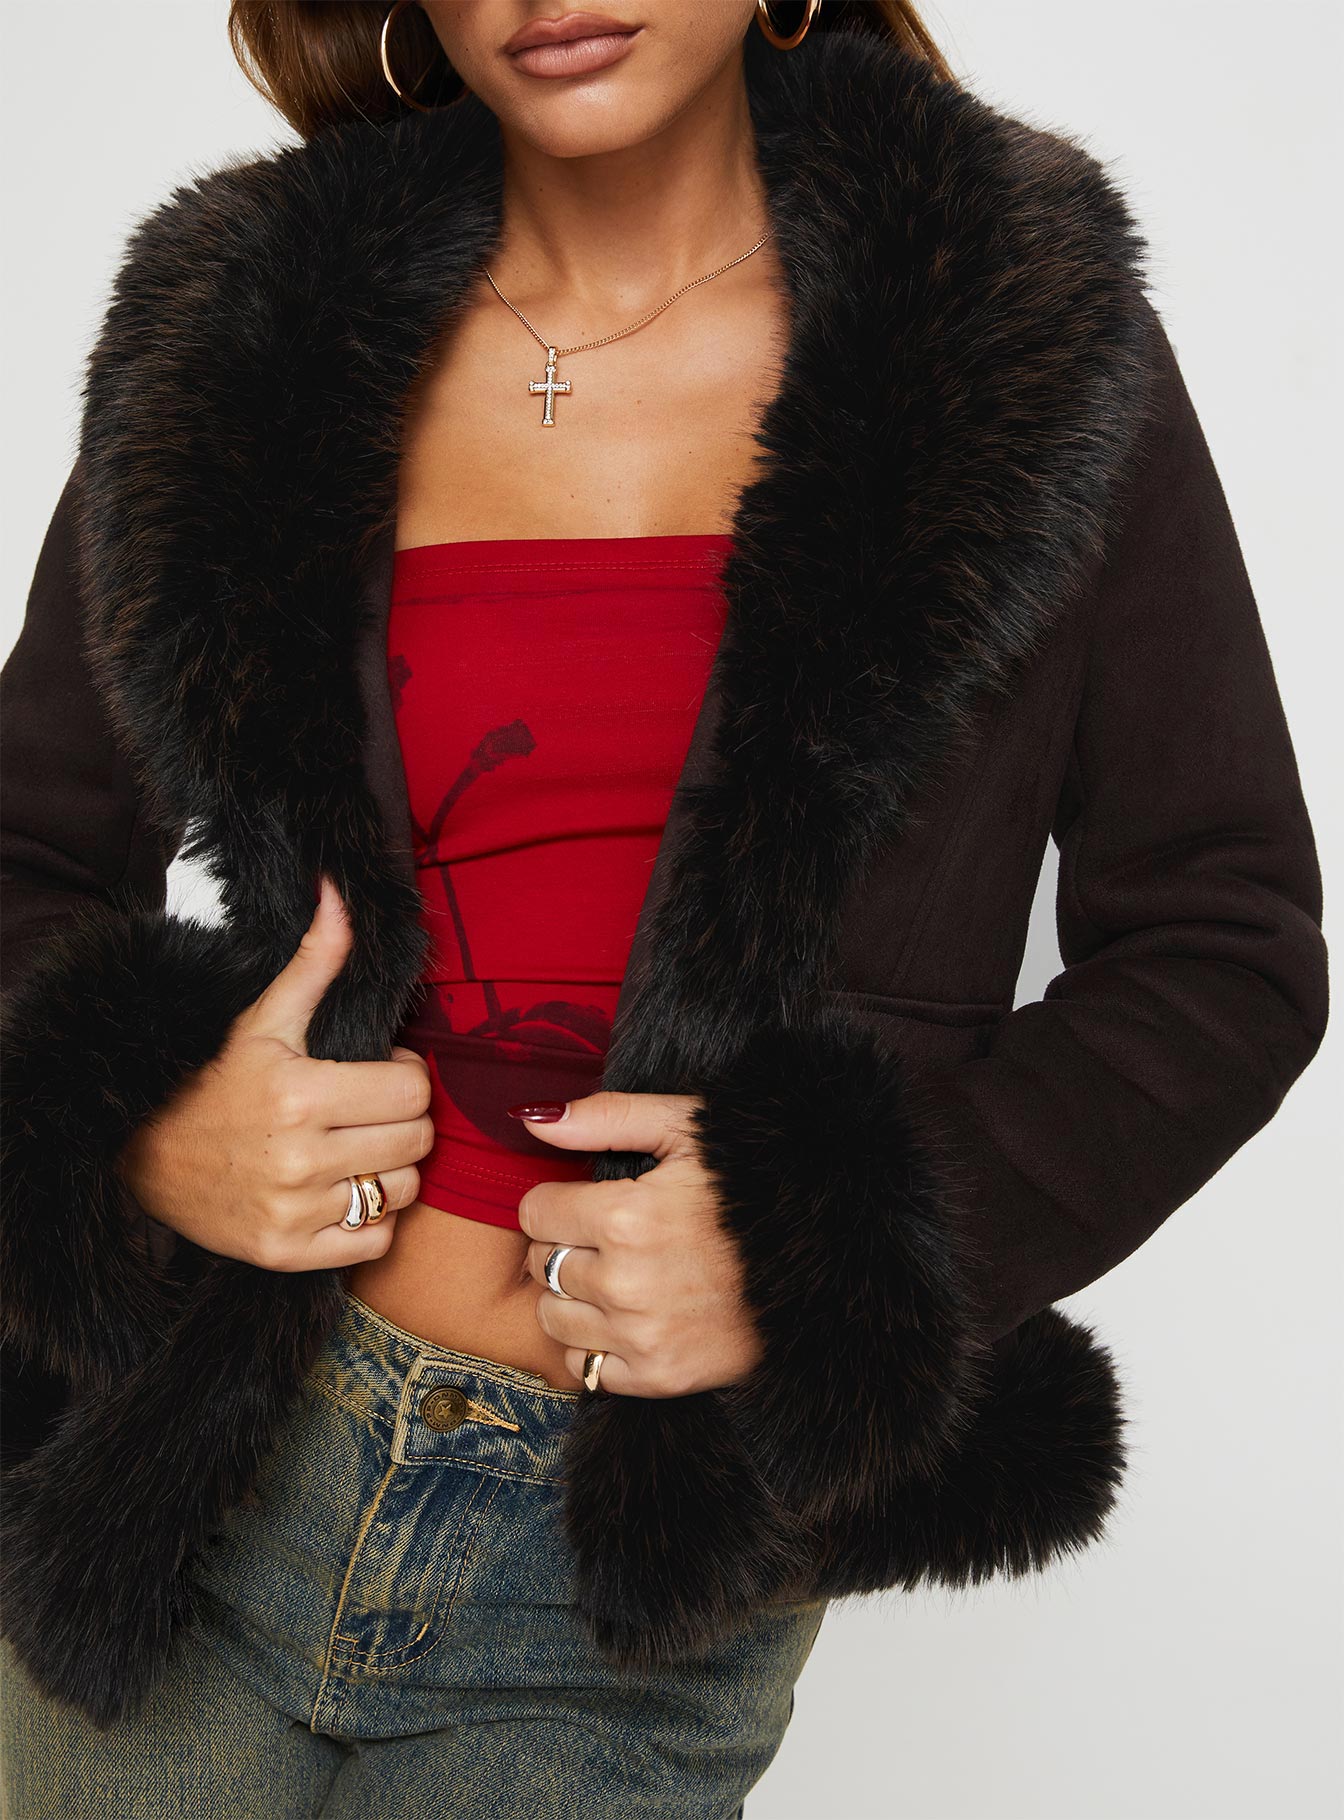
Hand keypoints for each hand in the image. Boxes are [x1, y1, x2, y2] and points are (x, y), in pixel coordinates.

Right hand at [113, 874, 434, 1270]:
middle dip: (403, 1118)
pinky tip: (341, 1190)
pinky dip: (370, 1219)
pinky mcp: (286, 1254)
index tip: (377, 1070)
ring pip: (402, 1191)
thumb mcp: (260, 1019)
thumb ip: (314, 961)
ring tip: (356, 1147)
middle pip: (416, 1141)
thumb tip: (339, 891)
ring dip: (391, 1168)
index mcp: (300, 1094)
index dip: (403, 1074)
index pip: (413, 1090)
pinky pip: (376, 1241)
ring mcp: (293, 1212)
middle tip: (370, 1107)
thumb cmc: (209, 1081)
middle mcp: (299, 1159)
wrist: (138, 1155)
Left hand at [512, 1092, 764, 1396]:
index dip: (557, 1201)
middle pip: (541, 1263)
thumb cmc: (752, 1182)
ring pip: (552, 1316)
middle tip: (608, 1236)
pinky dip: (594, 1342)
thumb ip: (605, 1117)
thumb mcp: (686, 1128)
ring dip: (573, 1295)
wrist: (821, 1257)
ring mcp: (642, 1334)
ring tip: (617, 1274)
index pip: (534, 1212)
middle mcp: (625, 1281)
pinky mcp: (660, 1376)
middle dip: (564, 1244)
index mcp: (627, 1216)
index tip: (588, 1201)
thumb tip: (532, 1117)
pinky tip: (628, 1315)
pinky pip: (583, 1366)